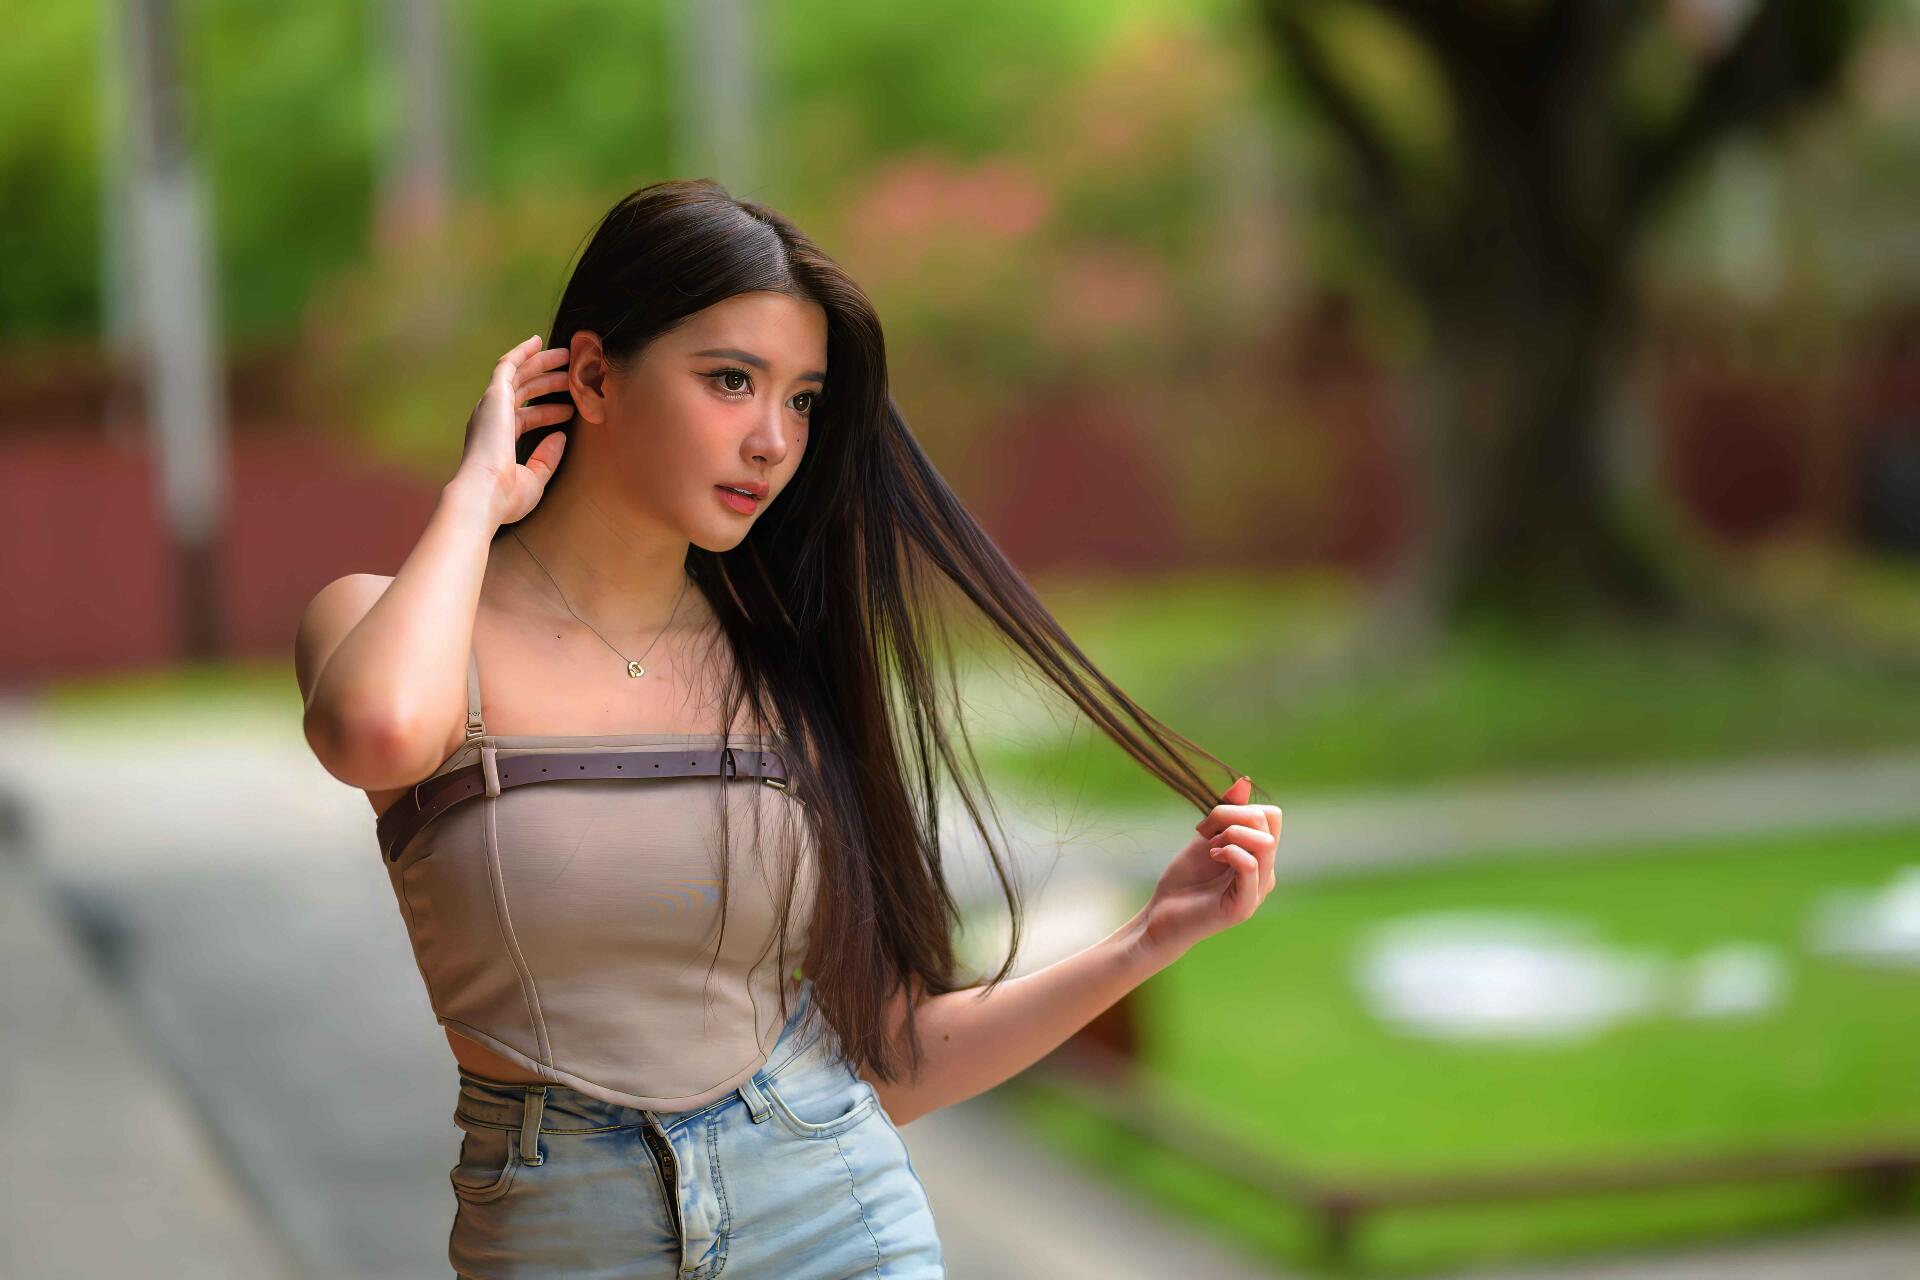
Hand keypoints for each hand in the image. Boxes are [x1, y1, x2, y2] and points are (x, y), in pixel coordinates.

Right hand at [453, 334, 574, 526]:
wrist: (484, 494)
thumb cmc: (506, 497)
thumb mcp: (535, 478)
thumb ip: (547, 457)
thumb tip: (561, 436)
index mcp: (498, 440)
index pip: (525, 417)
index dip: (549, 411)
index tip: (572, 410)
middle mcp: (491, 420)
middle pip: (523, 391)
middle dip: (548, 381)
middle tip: (572, 373)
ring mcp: (491, 406)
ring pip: (519, 375)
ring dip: (542, 364)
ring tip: (567, 357)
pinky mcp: (494, 396)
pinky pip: (508, 365)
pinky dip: (522, 352)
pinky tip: (538, 341)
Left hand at [1138, 776, 1280, 960]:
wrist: (1160, 916)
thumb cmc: (1184, 880)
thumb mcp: (1205, 837)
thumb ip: (1226, 813)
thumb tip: (1245, 781)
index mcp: (1260, 857)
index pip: (1271, 816)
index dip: (1240, 808)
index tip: (1208, 822)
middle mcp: (1265, 873)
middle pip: (1268, 823)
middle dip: (1232, 815)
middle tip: (1204, 831)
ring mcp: (1257, 891)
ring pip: (1265, 843)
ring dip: (1231, 833)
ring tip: (1210, 847)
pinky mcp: (1243, 907)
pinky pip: (1251, 866)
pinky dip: (1231, 852)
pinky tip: (1212, 856)